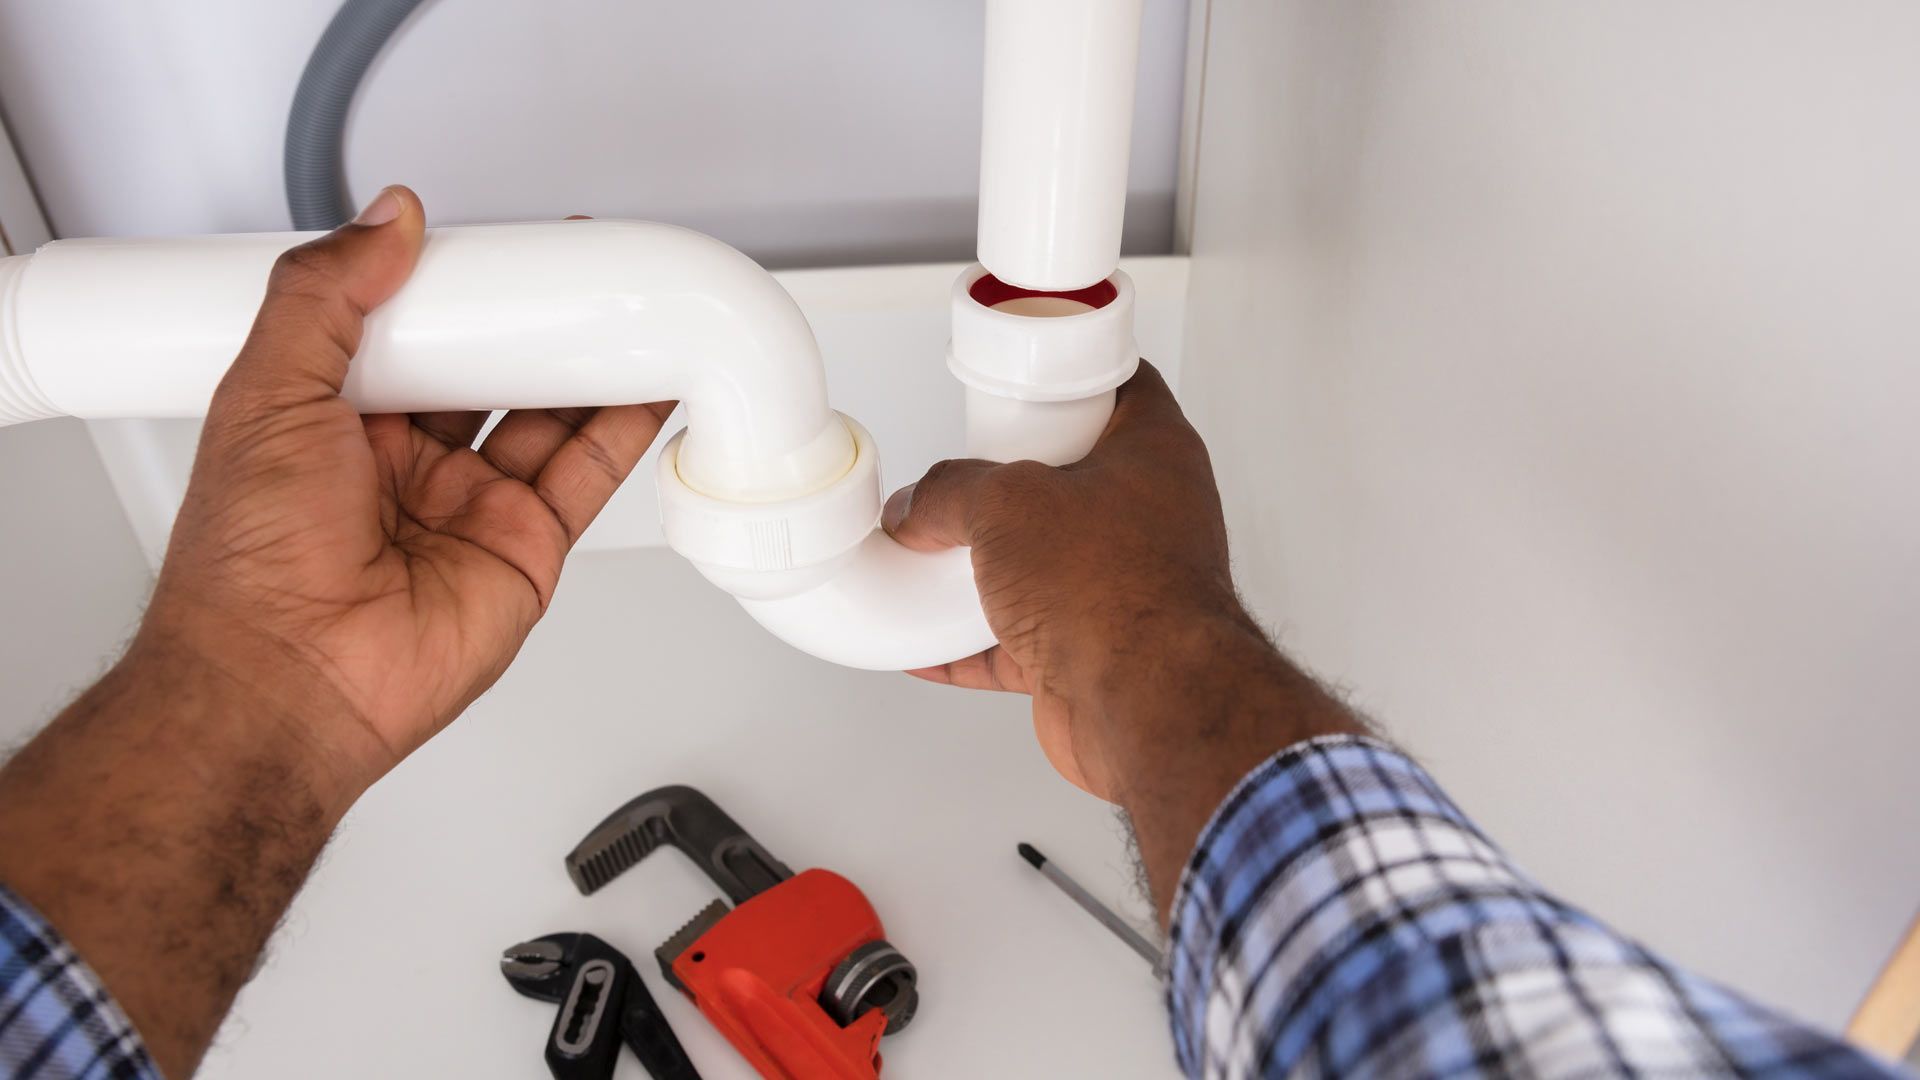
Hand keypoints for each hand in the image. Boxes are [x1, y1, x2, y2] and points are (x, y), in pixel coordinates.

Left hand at [139, 188, 672, 801]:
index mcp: (335, 418)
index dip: (456, 286)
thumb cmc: (249, 568)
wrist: (287, 680)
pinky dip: (627, 425)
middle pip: (493, 368)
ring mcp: (472, 505)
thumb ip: (322, 295)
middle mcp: (408, 462)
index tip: (496, 244)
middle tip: (574, 267)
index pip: (412, 329)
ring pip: (550, 414)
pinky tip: (650, 380)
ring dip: (590, 361)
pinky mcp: (526, 546)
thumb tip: (385, 221)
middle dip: (535, 320)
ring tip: (629, 306)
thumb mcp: (264, 391)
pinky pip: (588, 473)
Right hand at [883, 362, 1250, 796]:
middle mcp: (1150, 516)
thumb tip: (917, 506)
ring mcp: (1126, 586)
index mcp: (1155, 452)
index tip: (1026, 379)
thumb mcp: (1007, 503)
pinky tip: (927, 645)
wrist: (1145, 702)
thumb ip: (951, 493)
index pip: (1120, 386)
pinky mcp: (1097, 651)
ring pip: (1045, 563)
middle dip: (1011, 484)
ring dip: (987, 567)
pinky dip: (971, 644)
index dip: (1071, 376)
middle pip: (1071, 480)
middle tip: (964, 473)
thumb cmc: (1118, 590)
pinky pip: (1021, 639)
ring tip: (932, 556)